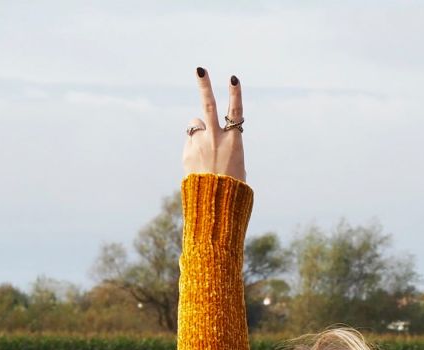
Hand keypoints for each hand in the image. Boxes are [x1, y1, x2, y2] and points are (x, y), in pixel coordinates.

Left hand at [182, 67, 244, 181]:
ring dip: (199, 129)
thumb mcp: (236, 164)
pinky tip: (199, 163)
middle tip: (200, 70)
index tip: (233, 78)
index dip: (235, 94)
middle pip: (208, 105)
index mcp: (234, 141)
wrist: (216, 204)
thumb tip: (205, 132)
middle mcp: (216, 137)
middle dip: (204, 85)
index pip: (236, 111)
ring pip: (195, 124)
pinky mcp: (187, 151)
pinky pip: (190, 141)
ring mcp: (199, 143)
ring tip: (205, 149)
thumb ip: (224, 144)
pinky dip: (193, 147)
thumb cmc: (232, 186)